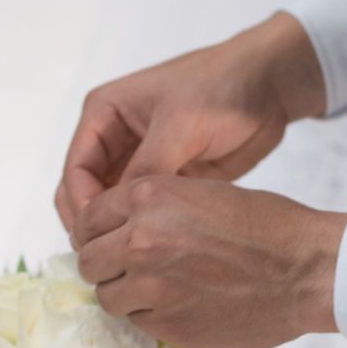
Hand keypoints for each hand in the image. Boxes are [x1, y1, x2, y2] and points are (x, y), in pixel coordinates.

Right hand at [55, 11, 326, 241]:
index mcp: (105, 113)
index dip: (83, 206)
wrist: (270, 86)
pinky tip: (152, 253)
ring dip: (116, 229)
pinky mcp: (165, 177)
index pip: (75, 169)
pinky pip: (142, 210)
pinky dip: (141, 229)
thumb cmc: (221, 89)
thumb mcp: (179, 125)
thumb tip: (124, 215)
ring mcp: (139, 159)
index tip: (98, 238)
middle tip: (109, 258)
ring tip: (129, 261)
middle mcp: (115, 137)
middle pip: (85, 190)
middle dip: (92, 223)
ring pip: (112, 205)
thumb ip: (148, 169)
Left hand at [74, 175, 346, 347]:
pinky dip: (149, 316)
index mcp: (148, 198)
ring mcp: (152, 287)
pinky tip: (178, 305)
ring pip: (106, 296)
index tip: (106, 241)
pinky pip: (135, 321)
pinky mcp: (167, 325)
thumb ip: (153, 209)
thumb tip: (116, 230)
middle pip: (89, 261)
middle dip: (104, 265)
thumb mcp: (202, 193)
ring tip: (156, 289)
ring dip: (124, 294)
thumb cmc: (266, 225)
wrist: (306, 269)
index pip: (88, 219)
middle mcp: (140, 241)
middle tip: (128, 268)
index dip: (95, 232)